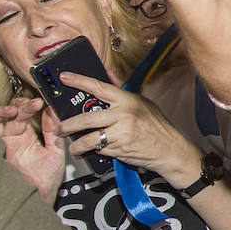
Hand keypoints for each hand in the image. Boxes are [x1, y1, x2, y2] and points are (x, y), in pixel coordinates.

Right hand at [0, 97, 65, 203]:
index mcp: (25, 137)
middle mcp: (11, 139)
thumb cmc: (45, 181)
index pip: (24, 115)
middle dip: (19, 106)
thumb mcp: (54, 152)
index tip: (39, 101)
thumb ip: (53, 132)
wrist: (37, 200)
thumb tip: (53, 111)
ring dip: (0, 112)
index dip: (30, 106)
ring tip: (12, 109)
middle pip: (10, 115)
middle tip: (30, 103)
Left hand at [53, 72, 202, 187]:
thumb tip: (107, 77)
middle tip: (60, 128)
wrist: (170, 149)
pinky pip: (99, 149)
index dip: (79, 81)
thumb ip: (122, 92)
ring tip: (73, 147)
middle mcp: (123, 115)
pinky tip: (92, 152)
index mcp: (127, 101)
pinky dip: (93, 151)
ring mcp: (120, 134)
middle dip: (67, 125)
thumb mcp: (142, 103)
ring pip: (88, 139)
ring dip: (76, 145)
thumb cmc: (157, 126)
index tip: (64, 77)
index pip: (98, 87)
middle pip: (85, 118)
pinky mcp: (119, 149)